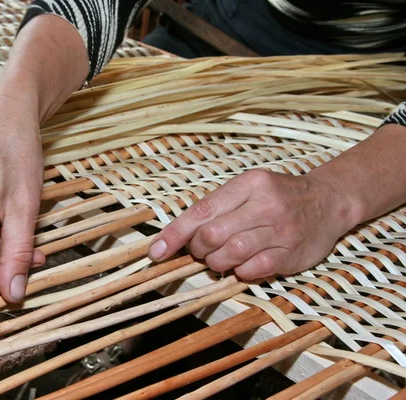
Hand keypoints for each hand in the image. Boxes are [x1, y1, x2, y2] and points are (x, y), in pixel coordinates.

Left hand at [148, 169, 355, 279]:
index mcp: (249, 184)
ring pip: (230, 254)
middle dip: (198, 249)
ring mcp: (281, 230)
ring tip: (220, 258)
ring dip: (216, 263)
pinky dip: (239, 272)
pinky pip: (252, 271)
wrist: (328, 200)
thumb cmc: (277, 196)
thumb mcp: (248, 188)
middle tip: (202, 251)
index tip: (156, 252)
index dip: (175, 234)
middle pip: (212, 235)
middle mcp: (266, 204)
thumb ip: (216, 208)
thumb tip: (176, 236)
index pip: (202, 210)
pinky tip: (242, 264)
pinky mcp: (291, 254)